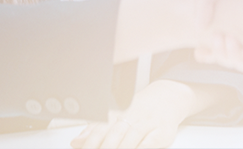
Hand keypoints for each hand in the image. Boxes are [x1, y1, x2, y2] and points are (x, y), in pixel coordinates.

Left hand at [71, 80, 196, 148]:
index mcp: (116, 114)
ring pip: (130, 139)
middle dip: (104, 148)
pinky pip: (149, 144)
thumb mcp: (116, 117)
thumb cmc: (139, 111)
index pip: (99, 130)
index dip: (90, 142)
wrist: (167, 98)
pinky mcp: (161, 134)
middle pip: (113, 136)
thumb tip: (75, 142)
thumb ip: (95, 130)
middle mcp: (130, 118)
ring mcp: (146, 125)